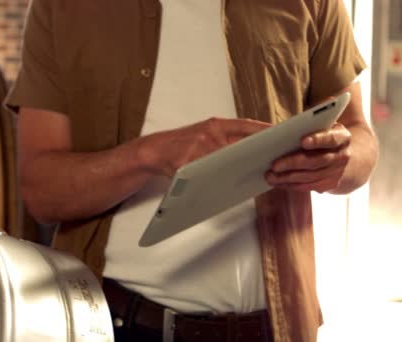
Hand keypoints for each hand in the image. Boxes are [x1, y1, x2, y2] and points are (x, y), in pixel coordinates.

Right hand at [142, 117, 271, 176]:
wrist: (154, 151)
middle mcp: (208, 133)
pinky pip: (208, 174)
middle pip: (241, 143)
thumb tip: (251, 148)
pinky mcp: (188, 164)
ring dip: (241, 168)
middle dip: (258, 151)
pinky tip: (228, 185)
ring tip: (256, 174)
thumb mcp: (203, 133)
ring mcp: (198, 148)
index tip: (282, 133)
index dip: (265, 129)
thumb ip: (224, 138)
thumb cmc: (180, 144)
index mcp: (214, 125)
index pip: (245, 125)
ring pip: (226, 160)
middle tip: (275, 157)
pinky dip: (219, 180)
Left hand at [266, 123, 351, 192]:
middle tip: (274, 164)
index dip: (318, 140)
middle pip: (317, 161)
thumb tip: (297, 111)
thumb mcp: (321, 123)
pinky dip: (291, 185)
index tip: (302, 141)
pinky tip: (277, 182)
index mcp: (342, 137)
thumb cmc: (323, 135)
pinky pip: (307, 186)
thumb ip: (311, 117)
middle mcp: (343, 156)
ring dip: (288, 177)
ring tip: (269, 175)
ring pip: (310, 177)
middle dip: (294, 163)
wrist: (344, 155)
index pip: (331, 138)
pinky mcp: (329, 184)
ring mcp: (337, 172)